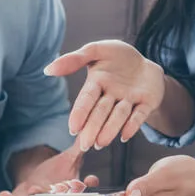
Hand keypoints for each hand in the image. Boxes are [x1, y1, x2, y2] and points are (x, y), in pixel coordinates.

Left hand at [0, 143, 98, 195]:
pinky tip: (3, 194)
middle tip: (59, 189)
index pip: (84, 195)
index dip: (88, 188)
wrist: (34, 180)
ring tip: (34, 189)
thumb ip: (79, 150)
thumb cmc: (56, 173)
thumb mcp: (68, 160)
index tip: (91, 178)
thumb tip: (89, 133)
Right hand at [45, 40, 164, 151]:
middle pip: (101, 112)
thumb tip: (47, 69)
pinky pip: (140, 114)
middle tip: (86, 145)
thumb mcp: (97, 50)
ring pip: (119, 115)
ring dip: (110, 129)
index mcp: (97, 83)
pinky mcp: (147, 103)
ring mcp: (130, 100)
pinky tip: (125, 136)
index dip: (80, 113)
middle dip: (93, 127)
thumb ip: (74, 59)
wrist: (146, 63)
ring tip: (101, 143)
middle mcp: (112, 96)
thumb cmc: (119, 57)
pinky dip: (133, 125)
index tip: (73, 128)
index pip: (86, 99)